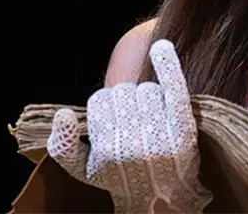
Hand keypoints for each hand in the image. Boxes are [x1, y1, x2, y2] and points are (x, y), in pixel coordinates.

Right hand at [46, 39, 212, 213]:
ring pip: (144, 90)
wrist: (165, 198)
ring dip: (145, 96)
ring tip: (149, 117)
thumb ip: (63, 146)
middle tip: (133, 121)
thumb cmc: (121, 179)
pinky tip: (160, 48)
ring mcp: (160, 137)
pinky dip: (167, 65)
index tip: (113, 120)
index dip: (105, 107)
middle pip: (122, 94)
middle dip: (124, 101)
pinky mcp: (184, 128)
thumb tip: (63, 115)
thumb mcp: (83, 171)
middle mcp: (133, 146)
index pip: (99, 102)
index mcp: (106, 153)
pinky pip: (174, 89)